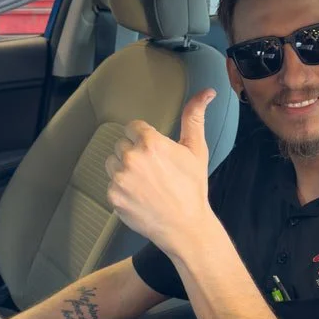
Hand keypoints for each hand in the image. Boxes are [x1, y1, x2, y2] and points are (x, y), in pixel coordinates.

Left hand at [106, 89, 215, 256]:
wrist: (185, 226)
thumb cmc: (192, 188)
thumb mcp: (196, 149)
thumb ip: (194, 117)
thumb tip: (207, 91)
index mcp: (151, 142)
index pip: (133, 127)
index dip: (144, 139)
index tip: (154, 153)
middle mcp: (132, 157)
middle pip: (121, 144)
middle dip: (134, 153)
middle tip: (153, 170)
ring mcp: (120, 178)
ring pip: (112, 163)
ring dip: (124, 169)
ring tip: (144, 183)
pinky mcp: (113, 196)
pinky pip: (111, 184)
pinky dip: (122, 189)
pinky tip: (139, 196)